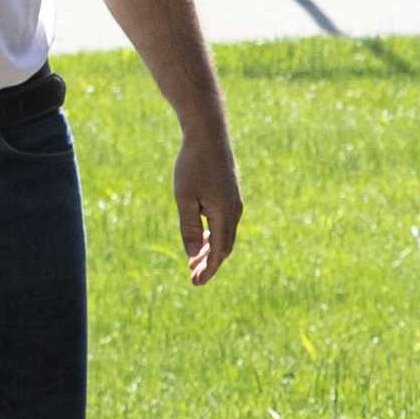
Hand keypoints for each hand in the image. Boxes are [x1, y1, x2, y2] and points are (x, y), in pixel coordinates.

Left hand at [173, 115, 243, 281]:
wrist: (209, 134)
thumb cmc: (193, 165)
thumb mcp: (184, 198)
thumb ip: (188, 228)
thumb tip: (192, 255)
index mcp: (224, 215)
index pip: (218, 252)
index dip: (208, 270)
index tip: (196, 284)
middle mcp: (234, 212)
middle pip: (224, 247)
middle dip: (209, 264)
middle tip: (194, 278)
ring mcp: (234, 203)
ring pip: (224, 235)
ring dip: (210, 251)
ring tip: (194, 262)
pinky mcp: (230, 194)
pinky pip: (224, 223)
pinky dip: (213, 236)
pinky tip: (200, 238)